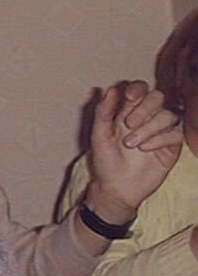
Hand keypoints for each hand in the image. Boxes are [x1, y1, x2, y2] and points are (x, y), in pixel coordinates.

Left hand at [87, 81, 181, 223]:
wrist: (116, 187)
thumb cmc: (105, 160)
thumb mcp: (99, 135)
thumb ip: (103, 112)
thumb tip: (110, 89)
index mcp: (128, 111)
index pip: (140, 89)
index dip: (137, 88)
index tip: (128, 98)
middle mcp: (147, 118)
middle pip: (158, 97)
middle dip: (144, 108)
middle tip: (128, 124)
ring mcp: (161, 132)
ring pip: (168, 115)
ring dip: (149, 127)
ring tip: (131, 144)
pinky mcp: (172, 147)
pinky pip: (176, 134)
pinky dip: (160, 139)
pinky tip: (145, 149)